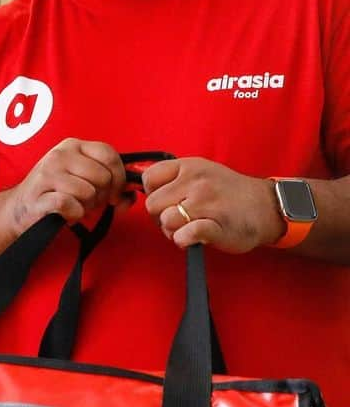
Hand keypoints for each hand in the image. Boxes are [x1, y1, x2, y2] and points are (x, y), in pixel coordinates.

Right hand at [5, 138, 127, 237]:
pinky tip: (66, 214)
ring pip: (89, 192)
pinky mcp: (40, 196)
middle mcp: (59, 155)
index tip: (113, 193)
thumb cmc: (56, 194)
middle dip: (102, 196)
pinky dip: (74, 214)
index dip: (119, 177)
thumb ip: (111, 185)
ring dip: (86, 206)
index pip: (110, 154)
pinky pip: (72, 206)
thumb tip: (131, 196)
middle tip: (88, 202)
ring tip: (75, 206)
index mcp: (73, 146)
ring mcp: (48, 174)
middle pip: (103, 177)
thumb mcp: (84, 181)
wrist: (18, 211)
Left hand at [142, 157, 284, 251]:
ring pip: (166, 221)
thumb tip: (140, 185)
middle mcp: (196, 182)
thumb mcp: (200, 173)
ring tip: (188, 228)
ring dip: (172, 231)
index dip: (153, 194)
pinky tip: (192, 238)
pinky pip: (185, 234)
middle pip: (152, 205)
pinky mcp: (216, 226)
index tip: (168, 201)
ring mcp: (207, 203)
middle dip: (160, 217)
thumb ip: (173, 178)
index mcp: (189, 166)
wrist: (266, 207)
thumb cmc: (227, 192)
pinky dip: (184, 240)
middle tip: (179, 220)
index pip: (149, 179)